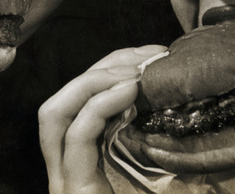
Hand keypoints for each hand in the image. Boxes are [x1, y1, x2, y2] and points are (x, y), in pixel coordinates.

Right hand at [39, 45, 166, 193]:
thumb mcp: (164, 166)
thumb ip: (160, 136)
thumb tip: (177, 94)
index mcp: (86, 159)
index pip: (82, 98)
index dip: (112, 68)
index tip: (152, 55)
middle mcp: (69, 166)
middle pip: (67, 97)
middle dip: (104, 67)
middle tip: (147, 56)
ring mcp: (67, 179)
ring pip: (57, 112)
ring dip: (96, 81)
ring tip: (135, 72)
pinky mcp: (76, 190)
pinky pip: (78, 136)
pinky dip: (100, 105)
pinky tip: (130, 91)